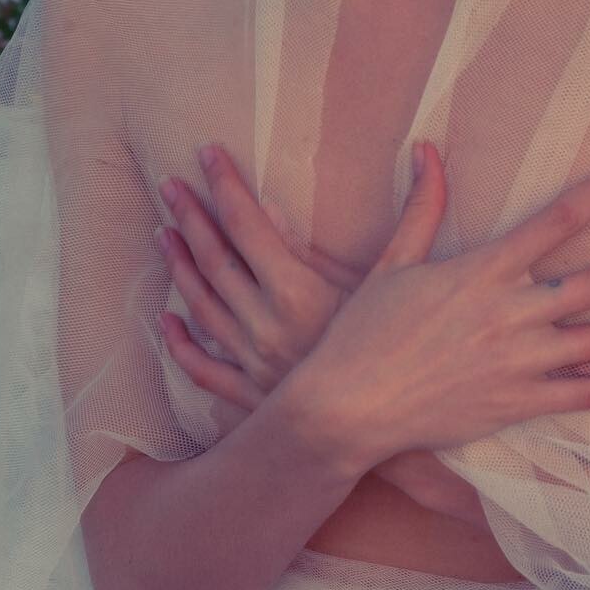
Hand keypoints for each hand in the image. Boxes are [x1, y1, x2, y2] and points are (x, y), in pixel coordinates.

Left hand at [154, 145, 488, 521]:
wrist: (387, 435)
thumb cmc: (401, 354)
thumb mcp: (405, 279)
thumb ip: (416, 215)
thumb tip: (425, 154)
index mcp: (298, 289)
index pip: (248, 222)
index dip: (224, 184)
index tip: (207, 153)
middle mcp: (264, 322)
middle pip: (215, 259)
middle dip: (190, 216)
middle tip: (170, 184)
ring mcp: (251, 361)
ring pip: (201, 305)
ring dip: (180, 266)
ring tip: (164, 233)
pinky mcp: (249, 396)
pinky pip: (202, 367)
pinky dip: (180, 344)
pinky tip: (166, 322)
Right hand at [281, 142, 589, 476]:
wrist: (347, 406)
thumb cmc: (364, 332)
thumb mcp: (393, 262)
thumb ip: (422, 206)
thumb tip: (427, 148)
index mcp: (484, 269)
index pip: (561, 216)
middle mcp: (510, 312)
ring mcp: (518, 362)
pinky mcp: (516, 404)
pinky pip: (583, 395)